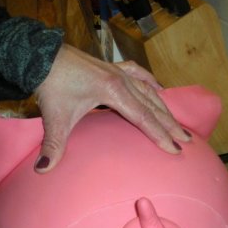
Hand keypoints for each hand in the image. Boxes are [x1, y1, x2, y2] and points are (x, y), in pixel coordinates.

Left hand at [33, 44, 189, 171]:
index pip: (143, 117)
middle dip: (170, 124)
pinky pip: (138, 75)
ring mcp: (117, 71)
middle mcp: (121, 80)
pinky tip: (159, 88)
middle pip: (153, 105)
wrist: (41, 56)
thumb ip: (53, 146)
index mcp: (113, 91)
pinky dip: (150, 82)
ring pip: (149, 91)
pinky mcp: (111, 67)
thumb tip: (43, 171)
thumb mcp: (54, 118)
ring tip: (178, 122)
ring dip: (164, 107)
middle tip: (186, 140)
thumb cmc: (51, 85)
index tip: (175, 149)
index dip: (160, 135)